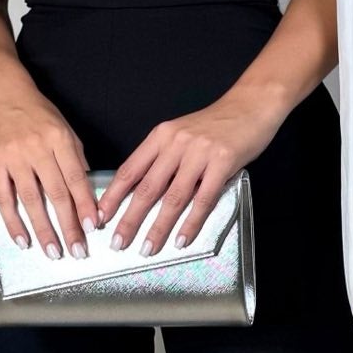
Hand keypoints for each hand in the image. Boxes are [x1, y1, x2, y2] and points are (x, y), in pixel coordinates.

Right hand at [0, 77, 98, 260]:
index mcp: (60, 139)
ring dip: (43, 229)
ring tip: (54, 252)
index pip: (76, 178)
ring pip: (31, 200)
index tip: (92, 227)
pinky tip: (23, 239)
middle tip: (77, 250)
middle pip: (57, 194)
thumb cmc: (35, 111)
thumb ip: (75, 156)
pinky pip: (4, 198)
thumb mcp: (63, 126)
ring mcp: (14, 157)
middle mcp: (37, 149)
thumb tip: (85, 188)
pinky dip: (13, 221)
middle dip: (69, 226)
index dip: (85, 205)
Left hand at [96, 89, 283, 255]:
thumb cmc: (216, 123)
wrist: (251, 105)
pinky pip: (203, 199)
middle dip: (129, 219)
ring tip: (147, 248)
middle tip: (118, 242)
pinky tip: (182, 239)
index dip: (113, 196)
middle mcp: (176, 143)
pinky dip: (191, 223)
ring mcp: (200, 153)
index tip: (101, 216)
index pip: (130, 170)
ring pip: (173, 198)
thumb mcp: (181, 134)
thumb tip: (144, 192)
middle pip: (146, 188)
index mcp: (161, 136)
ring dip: (158, 227)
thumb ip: (163, 158)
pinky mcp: (223, 162)